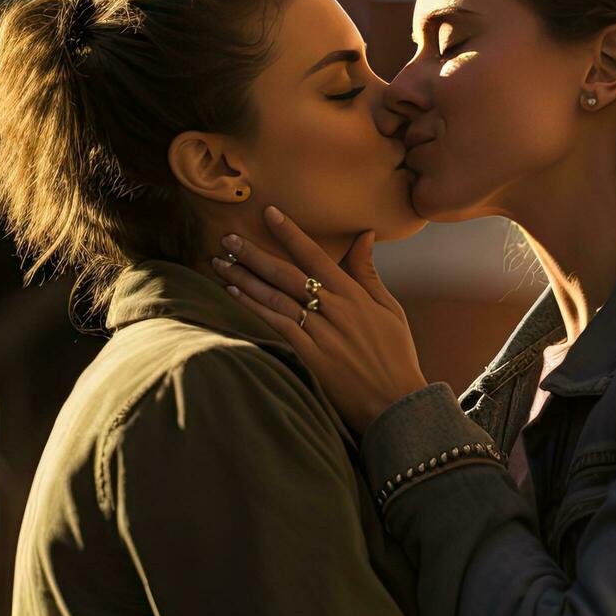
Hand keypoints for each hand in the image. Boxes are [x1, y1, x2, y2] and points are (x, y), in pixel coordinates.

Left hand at [210, 205, 428, 432]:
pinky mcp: (309, 356)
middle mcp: (334, 309)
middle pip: (286, 274)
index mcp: (353, 295)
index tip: (268, 212)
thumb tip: (365, 234)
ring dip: (244, 278)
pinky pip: (275, 325)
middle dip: (254, 253)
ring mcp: (320, 333)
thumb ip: (368, 272)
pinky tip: (233, 295)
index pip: (314, 255)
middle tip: (227, 237)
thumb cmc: (395, 355)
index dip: (290, 233)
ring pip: (274, 297)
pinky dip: (252, 308)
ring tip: (220, 263)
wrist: (396, 403)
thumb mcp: (388, 309)